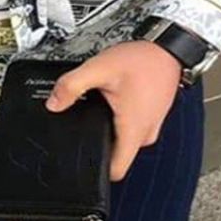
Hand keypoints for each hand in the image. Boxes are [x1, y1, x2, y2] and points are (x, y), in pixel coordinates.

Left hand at [44, 40, 182, 180]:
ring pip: (123, 141)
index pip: (115, 171)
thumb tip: (54, 104)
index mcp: (134, 129)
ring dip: (110, 128)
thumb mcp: (99, 69)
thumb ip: (72, 86)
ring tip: (104, 106)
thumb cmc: (141, 60)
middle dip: (99, 140)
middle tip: (89, 118)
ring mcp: (151, 127)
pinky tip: (116, 101)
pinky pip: (132, 129)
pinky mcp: (152, 118)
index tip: (81, 157)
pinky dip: (121, 119)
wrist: (166, 49)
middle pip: (116, 155)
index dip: (95, 168)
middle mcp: (145, 134)